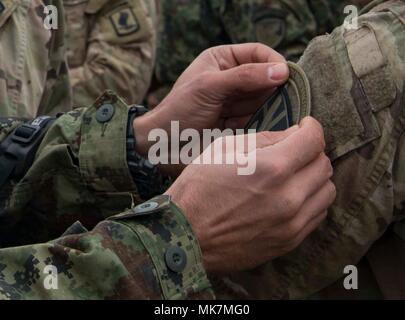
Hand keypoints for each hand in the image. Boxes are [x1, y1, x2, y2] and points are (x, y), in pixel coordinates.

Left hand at [134, 44, 288, 166]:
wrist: (164, 145)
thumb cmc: (179, 110)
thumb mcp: (209, 87)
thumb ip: (244, 77)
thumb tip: (282, 71)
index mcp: (223, 60)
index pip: (258, 53)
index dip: (274, 62)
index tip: (286, 77)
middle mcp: (234, 79)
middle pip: (266, 78)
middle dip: (273, 89)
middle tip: (280, 101)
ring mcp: (238, 102)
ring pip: (266, 100)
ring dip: (267, 109)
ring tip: (257, 119)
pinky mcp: (240, 123)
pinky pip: (260, 120)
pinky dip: (261, 124)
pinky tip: (253, 128)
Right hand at [166, 117, 335, 272]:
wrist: (186, 235)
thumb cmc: (198, 189)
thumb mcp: (223, 149)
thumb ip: (264, 139)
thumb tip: (292, 135)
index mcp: (271, 168)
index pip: (314, 140)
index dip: (311, 127)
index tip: (305, 126)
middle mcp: (289, 197)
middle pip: (323, 164)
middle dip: (312, 151)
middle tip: (296, 150)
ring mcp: (292, 223)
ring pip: (327, 191)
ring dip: (315, 177)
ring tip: (296, 174)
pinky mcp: (289, 241)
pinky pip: (317, 215)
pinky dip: (311, 200)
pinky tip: (292, 196)